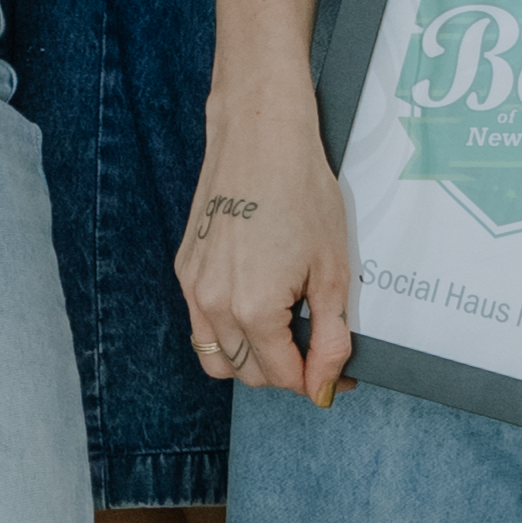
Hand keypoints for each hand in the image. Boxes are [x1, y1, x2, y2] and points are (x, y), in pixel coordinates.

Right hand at [177, 110, 358, 408]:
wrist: (260, 137)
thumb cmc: (301, 191)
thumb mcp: (332, 271)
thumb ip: (329, 337)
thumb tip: (324, 386)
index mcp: (252, 309)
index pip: (283, 376)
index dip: (315, 381)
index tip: (336, 375)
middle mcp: (213, 305)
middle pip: (249, 374)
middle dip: (285, 372)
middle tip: (317, 350)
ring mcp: (193, 288)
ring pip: (218, 357)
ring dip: (251, 359)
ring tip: (285, 332)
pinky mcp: (185, 268)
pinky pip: (201, 325)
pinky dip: (228, 331)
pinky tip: (257, 304)